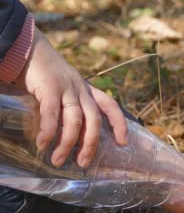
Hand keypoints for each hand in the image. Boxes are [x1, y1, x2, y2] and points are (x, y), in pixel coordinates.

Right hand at [14, 28, 127, 167]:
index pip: (111, 106)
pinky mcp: (50, 88)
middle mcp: (81, 90)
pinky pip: (51, 114)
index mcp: (88, 90)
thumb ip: (72, 106)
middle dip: (91, 144)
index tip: (123, 142)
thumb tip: (72, 134)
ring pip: (74, 120)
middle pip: (94, 120)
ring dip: (67, 143)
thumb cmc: (47, 74)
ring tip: (58, 160)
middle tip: (83, 163)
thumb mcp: (67, 88)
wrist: (30, 49)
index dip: (119, 124)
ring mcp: (67, 89)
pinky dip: (49, 131)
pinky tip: (43, 143)